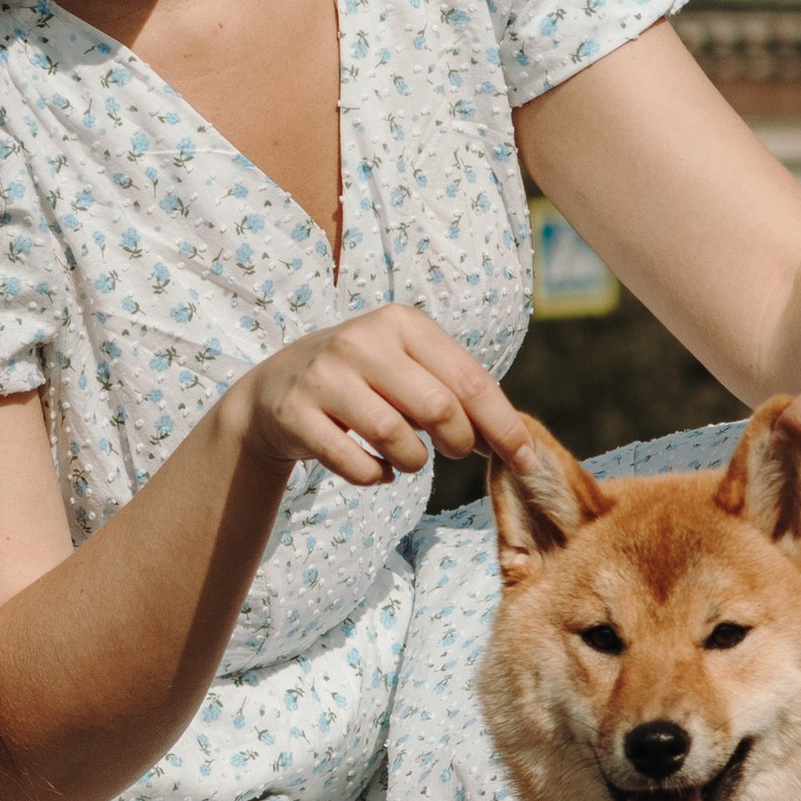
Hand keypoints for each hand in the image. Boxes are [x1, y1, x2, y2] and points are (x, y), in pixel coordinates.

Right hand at [223, 303, 533, 489]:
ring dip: (414, 462)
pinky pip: (358, 466)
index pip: (469, 381)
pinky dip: (377, 477)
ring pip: (397, 439)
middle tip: (453, 452)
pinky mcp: (296, 414)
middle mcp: (361, 341)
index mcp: (401, 322)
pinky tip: (376, 469)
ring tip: (407, 457)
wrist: (274, 389)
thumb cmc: (362, 380)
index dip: (503, 427)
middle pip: (438, 409)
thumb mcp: (407, 367)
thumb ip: (456, 393)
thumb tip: (515, 442)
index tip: (526, 461)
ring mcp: (325, 376)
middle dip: (458, 443)